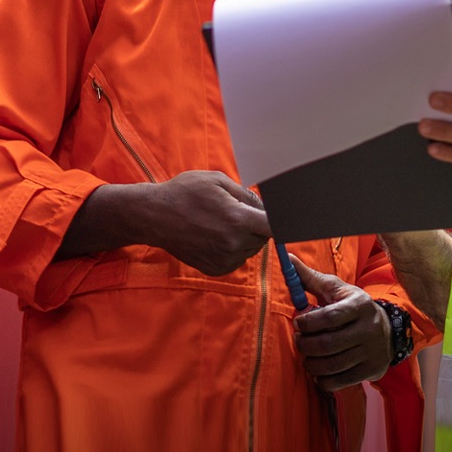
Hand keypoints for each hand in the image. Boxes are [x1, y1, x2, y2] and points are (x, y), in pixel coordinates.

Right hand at [58, 172, 270, 273]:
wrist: (154, 217)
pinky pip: (237, 258)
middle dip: (258, 224)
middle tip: (237, 211)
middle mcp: (234, 243)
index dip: (288, 222)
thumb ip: (248, 196)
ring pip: (251, 248)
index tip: (297, 219)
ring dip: (246, 236)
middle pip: (264, 236)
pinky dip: (233, 248)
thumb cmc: (186, 192)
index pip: (276, 226)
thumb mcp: (219, 182)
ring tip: (221, 221)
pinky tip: (214, 235)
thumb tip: (268, 208)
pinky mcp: (216, 269)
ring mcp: (224, 260)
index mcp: (238, 219)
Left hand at [288, 255, 393, 390]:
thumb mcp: (336, 290)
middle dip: (305, 345)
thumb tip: (288, 259)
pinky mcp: (371, 371)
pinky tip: (318, 371)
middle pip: (328, 344)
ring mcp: (371, 352)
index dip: (308, 323)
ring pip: (332, 365)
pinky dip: (322, 379)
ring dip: (311, 363)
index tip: (298, 323)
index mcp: (360, 305)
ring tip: (306, 355)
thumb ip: (311, 278)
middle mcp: (369, 329)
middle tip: (298, 340)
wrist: (386, 330)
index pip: (330, 317)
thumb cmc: (352, 307)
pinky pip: (339, 382)